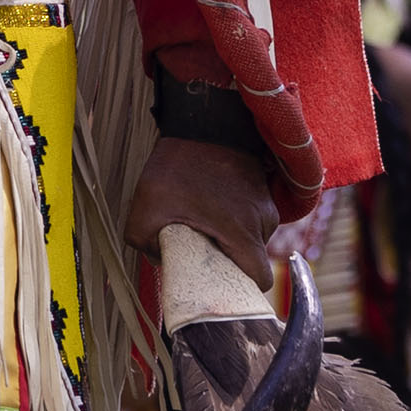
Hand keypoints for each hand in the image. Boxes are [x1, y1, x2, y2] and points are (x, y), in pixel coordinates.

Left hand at [124, 136, 278, 287]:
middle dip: (228, 264)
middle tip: (200, 253)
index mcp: (242, 233)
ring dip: (230, 240)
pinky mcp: (261, 191)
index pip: (259, 280)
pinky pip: (250, 219)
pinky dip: (233, 221)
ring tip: (203, 222)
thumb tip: (158, 259)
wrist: (203, 119)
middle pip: (252, 262)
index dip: (240, 290)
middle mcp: (263, 222)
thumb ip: (144, 244)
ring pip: (251, 240)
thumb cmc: (178, 164)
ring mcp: (266, 204)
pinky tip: (210, 207)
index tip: (219, 286)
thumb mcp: (145, 206)